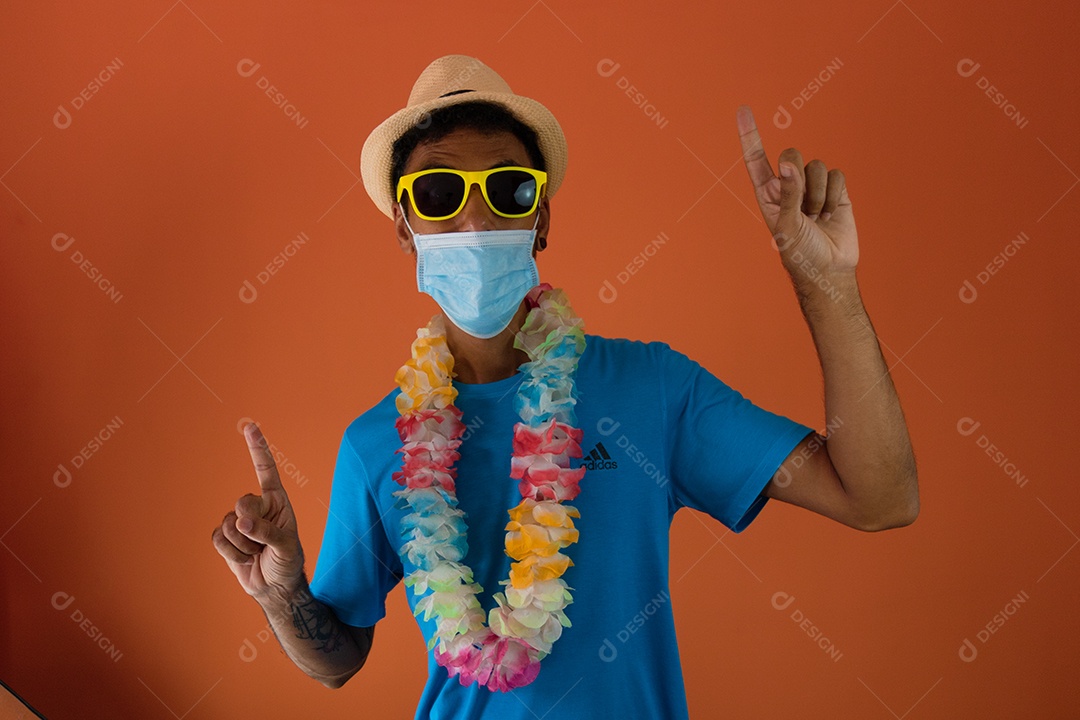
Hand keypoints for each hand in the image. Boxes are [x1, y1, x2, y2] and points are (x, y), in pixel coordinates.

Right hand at [212, 422, 303, 600]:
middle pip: (242, 503)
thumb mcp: (286, 546)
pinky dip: (232, 553)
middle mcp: (257, 506)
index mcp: (277, 501)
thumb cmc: (287, 562)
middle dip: (251, 525)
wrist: (274, 587)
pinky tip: (245, 559)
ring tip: (257, 553)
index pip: (266, 470)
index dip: (257, 448)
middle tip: (263, 542)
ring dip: (244, 545)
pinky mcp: (225, 537)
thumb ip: (267, 531)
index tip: (250, 426)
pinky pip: (218, 539)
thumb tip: (241, 521)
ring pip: (229, 524)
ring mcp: (239, 521)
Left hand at [736, 105, 857, 282]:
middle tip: (802, 205)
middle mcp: (788, 185)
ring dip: (818, 195)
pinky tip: (830, 216)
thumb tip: (787, 165)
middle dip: (798, 176)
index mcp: (767, 193)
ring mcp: (811, 186)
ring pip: (816, 166)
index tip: (742, 110)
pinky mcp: (835, 190)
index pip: (756, 158)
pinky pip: (837, 175)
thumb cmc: (800, 253)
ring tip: (816, 218)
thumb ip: (788, 194)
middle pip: (792, 154)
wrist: (829, 269)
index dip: (750, 134)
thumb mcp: (787, 226)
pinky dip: (835, 196)